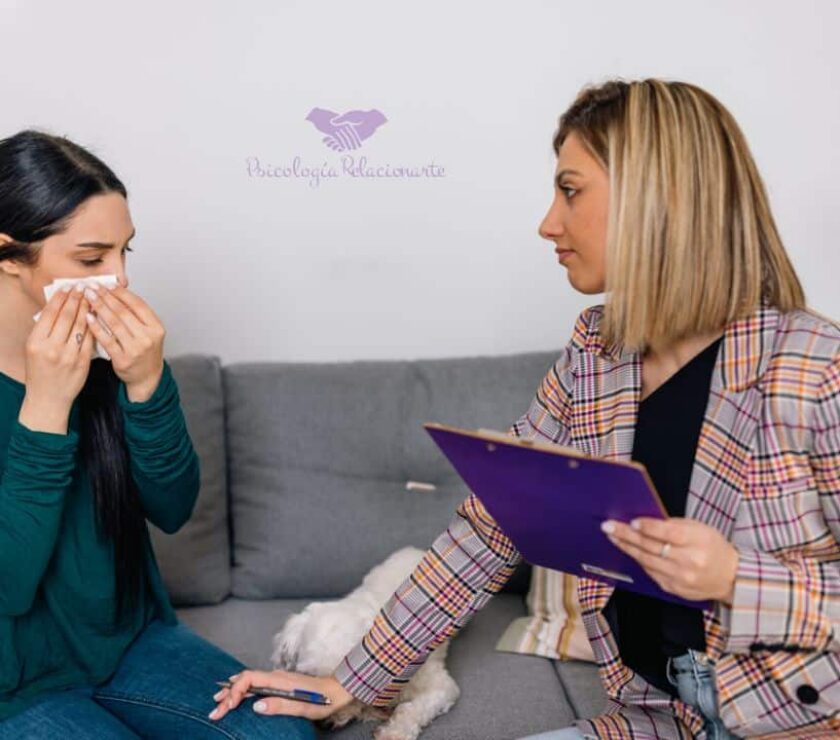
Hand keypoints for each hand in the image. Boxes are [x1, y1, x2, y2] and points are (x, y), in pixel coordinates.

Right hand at [21, 284, 94, 431]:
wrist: (48, 398)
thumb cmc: (40, 372)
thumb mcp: (34, 349)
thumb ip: (44, 330)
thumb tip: (58, 306)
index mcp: (36, 342)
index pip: (50, 314)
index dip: (61, 298)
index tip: (68, 287)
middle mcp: (52, 348)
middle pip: (67, 317)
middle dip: (76, 299)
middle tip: (83, 287)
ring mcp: (69, 355)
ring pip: (81, 326)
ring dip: (88, 309)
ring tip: (92, 297)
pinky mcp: (83, 362)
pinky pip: (91, 339)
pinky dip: (95, 325)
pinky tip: (98, 315)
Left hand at [83, 281, 165, 400]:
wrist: (147, 377)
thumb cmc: (145, 351)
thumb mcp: (149, 331)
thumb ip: (137, 315)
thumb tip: (116, 292)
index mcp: (156, 327)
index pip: (138, 304)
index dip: (121, 293)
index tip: (108, 284)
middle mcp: (148, 337)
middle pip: (124, 312)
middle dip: (106, 297)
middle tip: (92, 287)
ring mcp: (136, 349)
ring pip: (114, 324)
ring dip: (99, 308)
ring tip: (88, 298)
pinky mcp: (123, 359)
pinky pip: (106, 339)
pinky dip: (96, 327)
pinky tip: (88, 317)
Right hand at [209, 670, 354, 721]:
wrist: (339, 689)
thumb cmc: (323, 700)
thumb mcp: (303, 706)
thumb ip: (280, 706)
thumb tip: (256, 706)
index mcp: (280, 680)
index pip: (250, 678)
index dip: (236, 691)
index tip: (229, 706)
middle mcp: (276, 676)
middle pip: (246, 679)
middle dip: (228, 693)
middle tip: (214, 709)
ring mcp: (278, 678)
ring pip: (250, 681)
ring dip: (233, 691)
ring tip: (219, 702)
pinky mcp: (280, 683)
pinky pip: (256, 683)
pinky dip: (243, 690)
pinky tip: (237, 695)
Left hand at [602, 517, 738, 603]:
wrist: (730, 577)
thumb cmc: (713, 547)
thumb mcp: (700, 528)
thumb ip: (674, 525)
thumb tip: (645, 521)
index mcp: (698, 542)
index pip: (669, 533)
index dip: (649, 527)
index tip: (632, 521)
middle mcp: (689, 562)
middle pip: (652, 547)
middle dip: (627, 535)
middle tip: (608, 526)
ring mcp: (681, 578)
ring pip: (647, 561)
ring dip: (627, 548)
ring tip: (613, 537)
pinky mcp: (674, 589)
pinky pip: (651, 573)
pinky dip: (639, 561)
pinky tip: (629, 551)